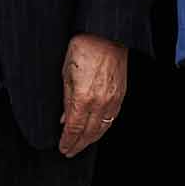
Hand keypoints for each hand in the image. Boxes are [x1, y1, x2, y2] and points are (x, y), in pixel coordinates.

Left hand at [58, 33, 127, 157]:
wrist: (106, 34)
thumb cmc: (84, 48)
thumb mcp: (66, 74)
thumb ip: (66, 99)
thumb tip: (65, 118)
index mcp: (83, 98)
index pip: (74, 129)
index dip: (67, 141)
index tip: (63, 148)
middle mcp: (99, 102)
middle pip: (88, 133)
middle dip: (78, 145)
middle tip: (70, 151)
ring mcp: (113, 99)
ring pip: (102, 128)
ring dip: (91, 139)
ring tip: (82, 144)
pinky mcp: (121, 94)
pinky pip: (112, 118)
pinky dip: (103, 127)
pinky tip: (97, 130)